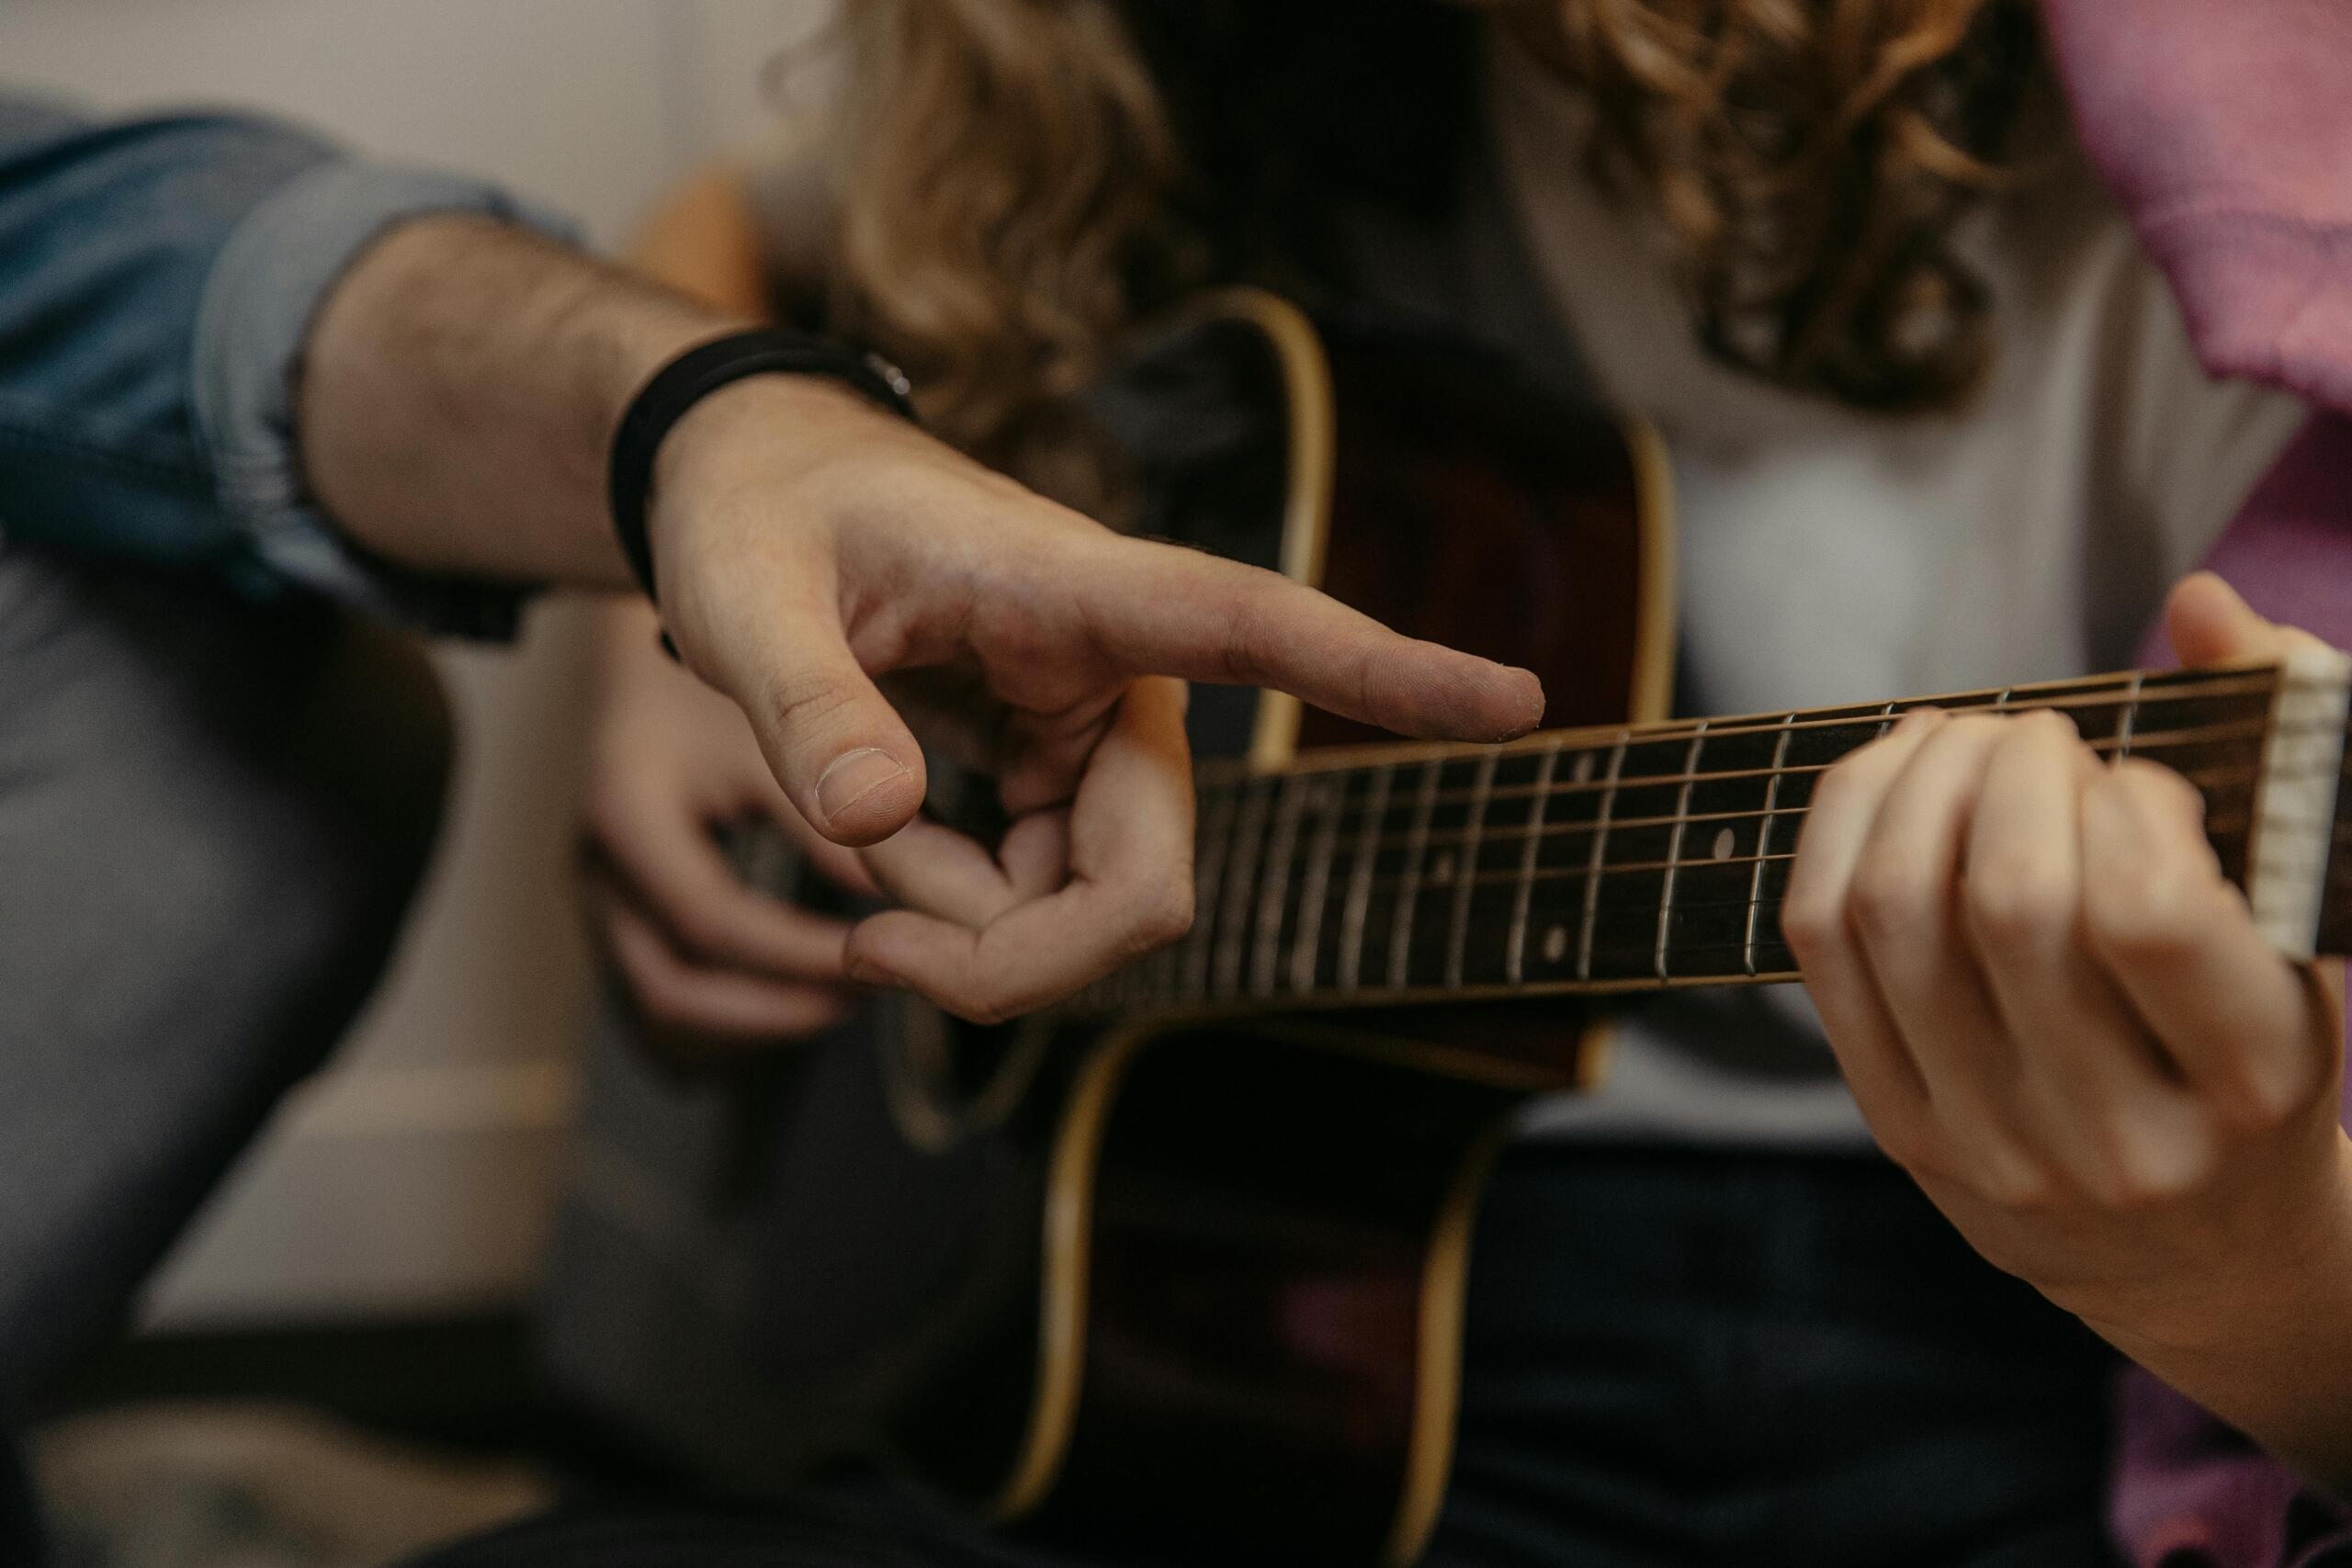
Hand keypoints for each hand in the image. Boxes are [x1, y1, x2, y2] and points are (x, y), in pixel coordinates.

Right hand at [584, 598, 878, 1063]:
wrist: (691, 559)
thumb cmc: (744, 608)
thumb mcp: (787, 688)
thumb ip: (828, 779)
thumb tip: (904, 881)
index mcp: (626, 803)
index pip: (709, 919)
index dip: (802, 951)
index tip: (882, 951)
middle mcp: (596, 850)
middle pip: (668, 987)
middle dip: (775, 1009)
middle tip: (869, 996)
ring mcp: (601, 870)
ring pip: (661, 993)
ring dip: (755, 1013)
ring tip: (846, 997)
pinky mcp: (625, 876)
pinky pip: (667, 969)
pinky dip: (735, 993)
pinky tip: (808, 983)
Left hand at [645, 375, 1543, 1022]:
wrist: (751, 491)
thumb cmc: (756, 512)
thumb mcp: (743, 597)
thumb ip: (804, 705)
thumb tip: (870, 823)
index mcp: (1077, 590)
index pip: (1259, 626)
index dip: (1389, 673)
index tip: (1521, 701)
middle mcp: (1119, 673)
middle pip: (1148, 879)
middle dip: (1017, 958)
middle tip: (862, 952)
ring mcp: (1096, 737)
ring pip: (1101, 909)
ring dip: (970, 931)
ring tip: (851, 845)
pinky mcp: (1064, 777)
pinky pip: (1049, 901)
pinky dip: (961, 915)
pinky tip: (887, 857)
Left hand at [1783, 573, 2349, 1355]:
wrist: (2200, 1257)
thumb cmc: (2266, 1055)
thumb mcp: (2312, 929)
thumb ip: (2285, 756)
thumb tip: (2203, 602)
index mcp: (2249, 1086)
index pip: (2144, 916)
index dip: (2127, 804)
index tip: (2142, 782)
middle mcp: (2110, 1135)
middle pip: (2004, 904)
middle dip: (2009, 771)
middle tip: (2039, 735)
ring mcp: (1989, 1144)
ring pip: (1894, 916)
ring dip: (1918, 783)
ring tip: (1966, 740)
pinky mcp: (1900, 1130)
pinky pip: (1822, 948)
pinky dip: (1842, 830)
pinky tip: (1893, 776)